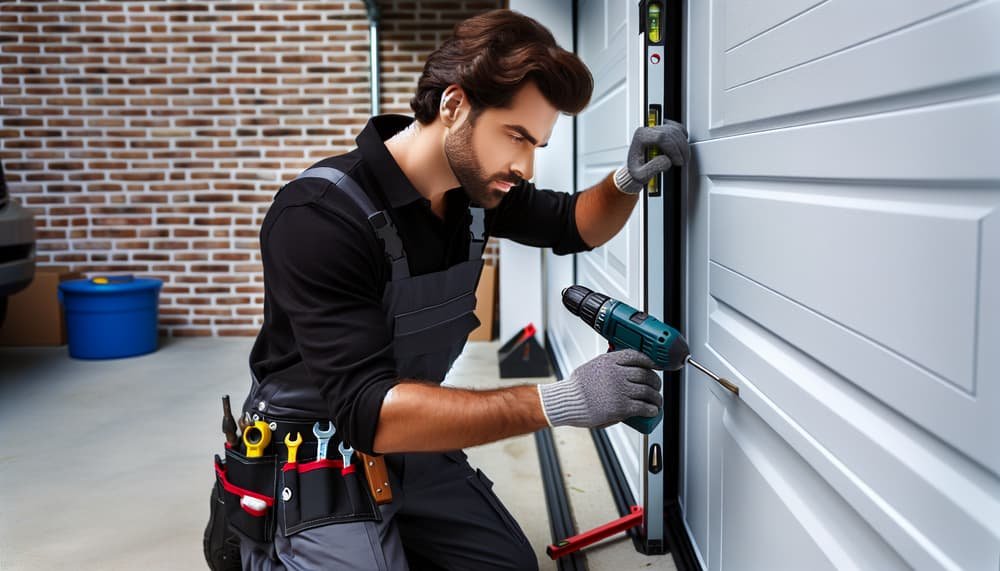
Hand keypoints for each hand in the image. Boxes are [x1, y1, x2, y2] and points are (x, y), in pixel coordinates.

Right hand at [537, 349, 662, 428]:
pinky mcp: (621, 407)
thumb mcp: (592, 366)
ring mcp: (620, 390)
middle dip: (655, 382)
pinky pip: (643, 407)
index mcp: (610, 360)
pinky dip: (651, 409)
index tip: (654, 366)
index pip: (637, 356)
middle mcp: (617, 373)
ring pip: (648, 392)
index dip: (650, 361)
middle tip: (656, 387)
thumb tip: (623, 370)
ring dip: (656, 398)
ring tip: (656, 402)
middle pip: (646, 375)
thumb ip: (608, 366)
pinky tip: (652, 411)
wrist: (567, 401)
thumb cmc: (576, 387)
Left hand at [614, 122, 689, 193]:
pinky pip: (676, 128)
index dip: (673, 149)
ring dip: (683, 144)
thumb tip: (667, 160)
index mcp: (640, 137)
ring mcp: (654, 128)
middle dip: (680, 148)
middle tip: (683, 161)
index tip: (678, 161)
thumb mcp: (641, 175)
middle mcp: (647, 130)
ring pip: (675, 130)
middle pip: (670, 132)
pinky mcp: (661, 129)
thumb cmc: (636, 171)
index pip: (661, 137)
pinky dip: (682, 137)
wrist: (635, 169)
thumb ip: (652, 169)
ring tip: (683, 158)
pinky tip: (682, 148)